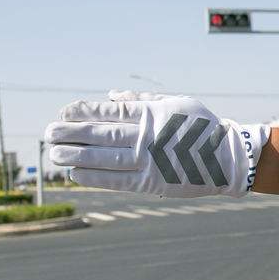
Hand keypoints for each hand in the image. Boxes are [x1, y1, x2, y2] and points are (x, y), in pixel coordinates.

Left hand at [45, 91, 270, 197]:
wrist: (229, 159)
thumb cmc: (202, 127)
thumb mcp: (176, 102)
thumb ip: (142, 101)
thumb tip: (110, 97)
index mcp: (153, 114)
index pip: (111, 112)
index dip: (85, 112)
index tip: (63, 112)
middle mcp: (149, 136)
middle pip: (103, 134)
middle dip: (73, 132)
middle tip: (48, 132)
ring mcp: (150, 160)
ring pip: (106, 157)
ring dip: (77, 155)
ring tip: (54, 153)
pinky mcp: (153, 182)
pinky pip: (118, 180)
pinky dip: (95, 177)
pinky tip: (75, 173)